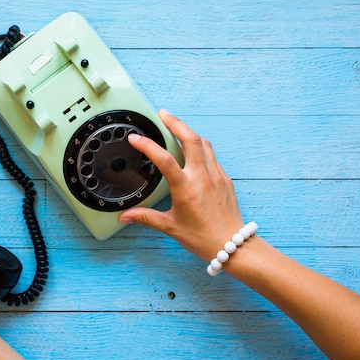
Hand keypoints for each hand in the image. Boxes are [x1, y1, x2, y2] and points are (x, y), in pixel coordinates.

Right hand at [119, 110, 244, 261]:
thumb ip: (146, 217)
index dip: (148, 145)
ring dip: (189, 131)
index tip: (136, 137)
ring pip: (204, 144)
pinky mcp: (225, 179)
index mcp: (187, 189)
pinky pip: (212, 156)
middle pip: (191, 139)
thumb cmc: (203, 238)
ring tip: (177, 126)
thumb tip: (125, 217)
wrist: (233, 246)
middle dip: (176, 122)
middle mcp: (203, 178)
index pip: (165, 160)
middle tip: (163, 114)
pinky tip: (193, 150)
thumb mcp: (170, 227)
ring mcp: (216, 176)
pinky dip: (201, 147)